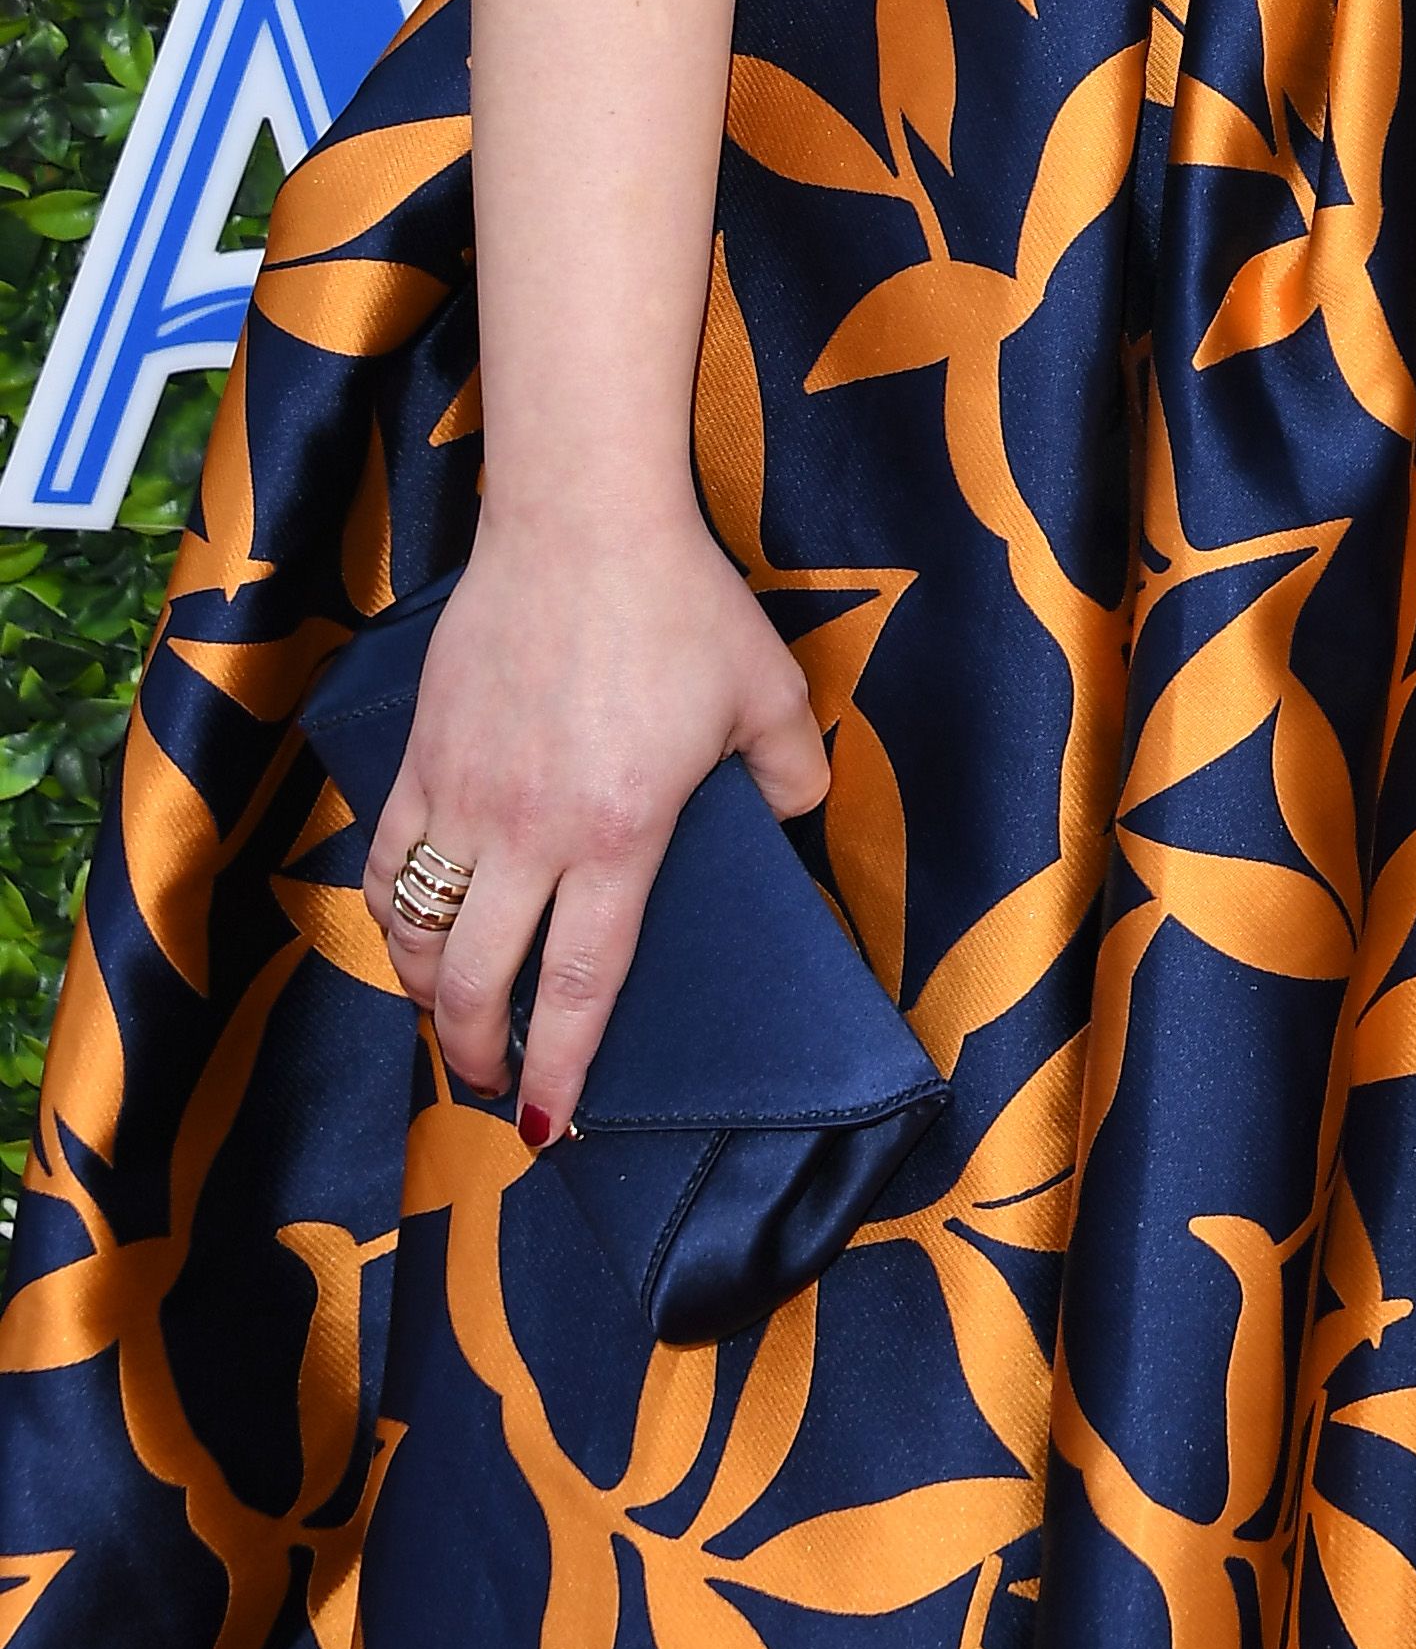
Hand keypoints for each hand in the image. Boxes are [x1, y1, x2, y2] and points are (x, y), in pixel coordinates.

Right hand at [362, 513, 828, 1143]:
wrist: (580, 520)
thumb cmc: (681, 603)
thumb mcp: (767, 690)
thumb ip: (793, 771)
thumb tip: (798, 822)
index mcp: (617, 835)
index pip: (578, 986)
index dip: (560, 1070)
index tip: (548, 1127)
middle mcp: (528, 831)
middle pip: (478, 982)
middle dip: (477, 1053)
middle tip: (490, 1084)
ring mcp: (463, 794)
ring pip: (417, 931)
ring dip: (424, 994)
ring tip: (446, 1018)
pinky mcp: (420, 754)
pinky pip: (385, 860)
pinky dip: (389, 913)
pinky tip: (408, 932)